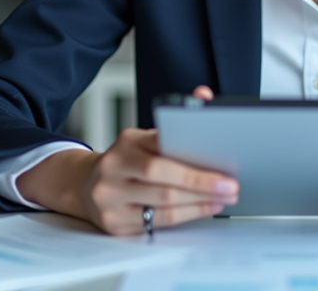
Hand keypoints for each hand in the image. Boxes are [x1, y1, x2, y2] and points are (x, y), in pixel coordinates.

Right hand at [16, 85, 236, 234]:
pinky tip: (204, 209)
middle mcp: (113, 168)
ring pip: (163, 203)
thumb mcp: (145, 138)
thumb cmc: (128, 161)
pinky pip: (157, 223)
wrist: (87, 186)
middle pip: (162, 177)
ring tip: (223, 198)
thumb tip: (204, 94)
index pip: (162, 146)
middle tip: (230, 186)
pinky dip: (186, 216)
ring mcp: (110, 198)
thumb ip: (175, 121)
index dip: (194, 158)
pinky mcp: (114, 223)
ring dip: (199, 202)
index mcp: (126, 142)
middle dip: (202, 183)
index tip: (224, 164)